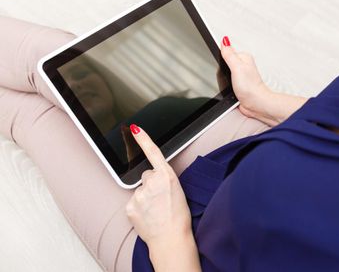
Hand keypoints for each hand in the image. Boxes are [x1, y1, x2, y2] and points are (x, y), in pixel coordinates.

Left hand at [125, 124, 192, 250]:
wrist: (171, 239)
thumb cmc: (179, 217)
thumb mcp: (178, 191)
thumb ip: (164, 180)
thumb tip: (152, 178)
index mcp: (167, 176)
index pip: (153, 152)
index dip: (143, 139)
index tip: (134, 128)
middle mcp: (152, 182)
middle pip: (147, 175)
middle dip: (151, 184)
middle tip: (160, 199)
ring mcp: (139, 194)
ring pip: (140, 190)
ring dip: (145, 197)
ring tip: (155, 210)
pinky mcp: (130, 206)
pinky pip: (133, 202)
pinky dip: (138, 208)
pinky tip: (147, 215)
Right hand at [220, 36, 272, 117]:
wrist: (256, 104)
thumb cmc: (251, 87)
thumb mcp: (237, 67)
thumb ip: (229, 54)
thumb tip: (224, 40)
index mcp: (243, 57)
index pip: (225, 53)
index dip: (221, 61)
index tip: (226, 69)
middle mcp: (243, 65)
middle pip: (223, 65)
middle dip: (222, 73)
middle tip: (230, 79)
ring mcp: (241, 75)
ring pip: (224, 75)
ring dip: (224, 81)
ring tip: (232, 86)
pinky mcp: (238, 84)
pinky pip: (226, 83)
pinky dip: (227, 87)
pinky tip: (232, 90)